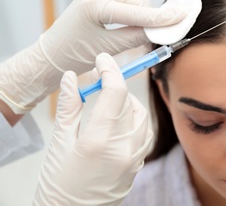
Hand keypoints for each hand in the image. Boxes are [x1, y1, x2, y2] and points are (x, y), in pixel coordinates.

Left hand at [0, 0, 184, 113]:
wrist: (51, 56)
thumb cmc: (74, 55)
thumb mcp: (108, 49)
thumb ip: (135, 37)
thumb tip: (158, 31)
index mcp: (95, 6)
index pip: (137, 11)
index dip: (161, 16)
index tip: (181, 16)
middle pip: (136, 0)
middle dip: (152, 16)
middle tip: (162, 33)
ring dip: (143, 9)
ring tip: (146, 29)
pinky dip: (133, 6)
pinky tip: (135, 18)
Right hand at [33, 53, 152, 204]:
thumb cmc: (59, 186)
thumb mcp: (59, 144)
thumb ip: (69, 107)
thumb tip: (72, 78)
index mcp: (99, 141)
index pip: (116, 93)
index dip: (110, 70)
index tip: (102, 60)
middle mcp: (123, 148)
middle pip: (129, 101)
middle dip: (115, 85)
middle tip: (97, 81)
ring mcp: (135, 157)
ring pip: (141, 115)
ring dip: (127, 101)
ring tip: (108, 102)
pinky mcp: (138, 164)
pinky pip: (145, 132)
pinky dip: (135, 119)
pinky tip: (120, 120)